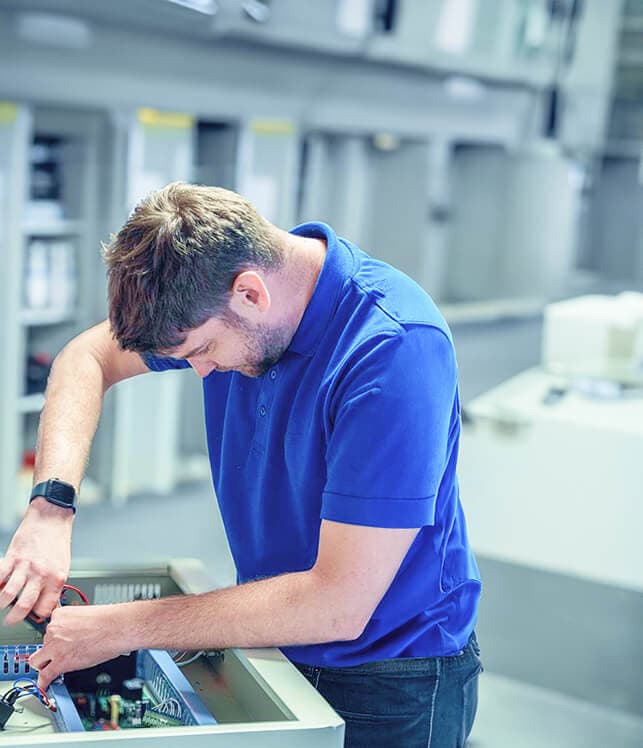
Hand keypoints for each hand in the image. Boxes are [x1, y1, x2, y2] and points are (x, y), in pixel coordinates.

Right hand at [0, 498, 72, 624]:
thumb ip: (52, 586)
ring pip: (7, 595)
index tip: (32, 617)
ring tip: (2, 603)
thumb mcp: (63, 567)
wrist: (51, 519)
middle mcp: (41, 574)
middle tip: (11, 620)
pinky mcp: (12, 557)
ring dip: (1, 603)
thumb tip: (43, 605)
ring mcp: (25, 566)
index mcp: (56, 579)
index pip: (45, 608)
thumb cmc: (57, 542)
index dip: (37, 616)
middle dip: (14, 618)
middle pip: (24, 606)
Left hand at [29, 604, 127, 689]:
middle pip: (42, 645)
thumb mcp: (86, 616)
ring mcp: (54, 646)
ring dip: (47, 666)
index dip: (56, 639)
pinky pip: (45, 676)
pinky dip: (44, 683)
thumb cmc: (110, 621)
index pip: (49, 630)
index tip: (59, 644)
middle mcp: (53, 629)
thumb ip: (74, 626)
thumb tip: (75, 637)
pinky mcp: (61, 662)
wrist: (119, 627)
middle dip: (50, 653)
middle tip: (58, 657)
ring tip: (54, 670)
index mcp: (60, 615)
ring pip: (39, 661)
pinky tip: (46, 686)